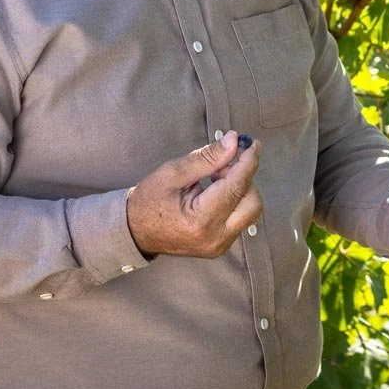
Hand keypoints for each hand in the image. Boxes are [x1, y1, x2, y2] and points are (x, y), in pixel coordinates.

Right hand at [126, 131, 262, 259]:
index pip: (236, 187)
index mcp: (201, 220)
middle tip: (221, 165)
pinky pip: (240, 218)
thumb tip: (235, 141)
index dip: (248, 162)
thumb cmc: (149, 199)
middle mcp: (216, 238)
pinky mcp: (221, 246)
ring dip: (240, 189)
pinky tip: (214, 191)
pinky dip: (234, 200)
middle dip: (244, 178)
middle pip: (252, 202)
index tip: (253, 143)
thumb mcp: (173, 172)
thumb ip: (207, 158)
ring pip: (250, 211)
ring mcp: (219, 245)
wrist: (135, 231)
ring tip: (215, 178)